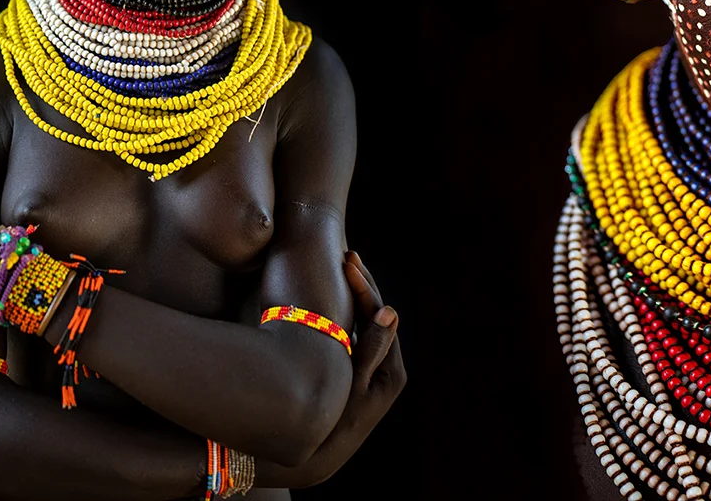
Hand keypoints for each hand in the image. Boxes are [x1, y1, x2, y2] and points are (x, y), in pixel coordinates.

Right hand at [256, 251, 406, 487]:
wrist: (319, 455)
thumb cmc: (331, 422)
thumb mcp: (349, 385)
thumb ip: (370, 349)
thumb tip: (390, 311)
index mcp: (391, 371)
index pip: (381, 317)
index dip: (365, 288)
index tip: (348, 264)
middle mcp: (388, 369)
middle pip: (378, 316)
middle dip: (363, 285)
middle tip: (349, 255)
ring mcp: (375, 370)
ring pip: (367, 324)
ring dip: (355, 297)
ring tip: (343, 268)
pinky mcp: (361, 373)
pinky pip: (356, 335)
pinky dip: (347, 314)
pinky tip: (335, 297)